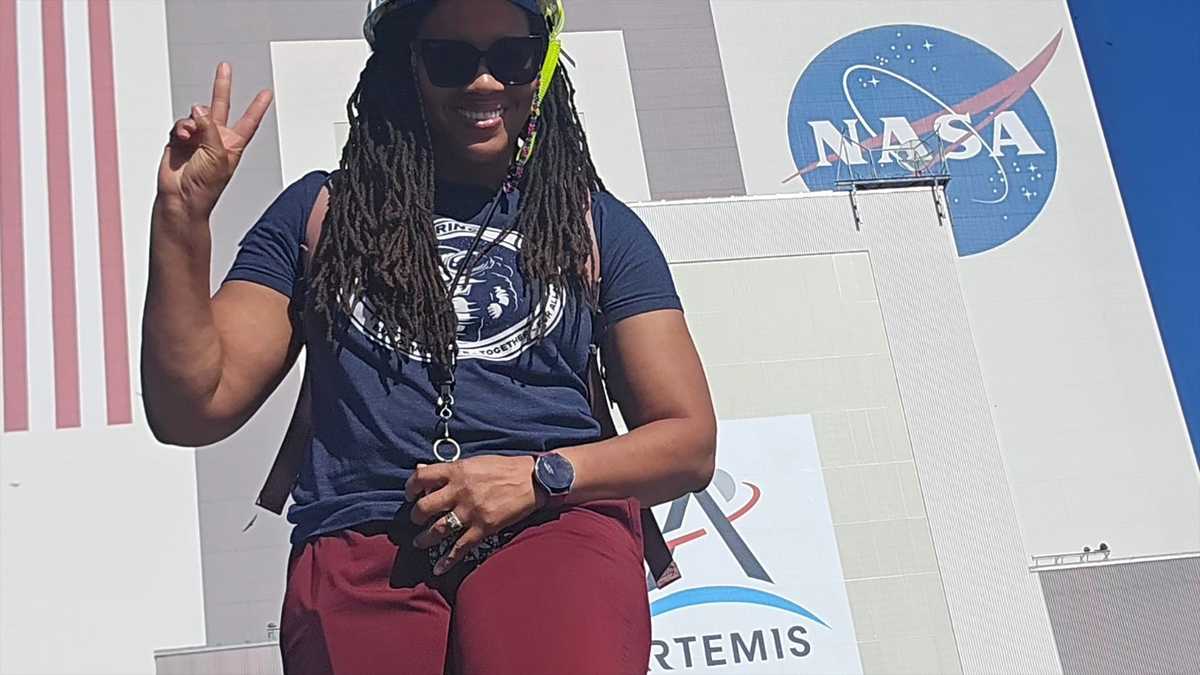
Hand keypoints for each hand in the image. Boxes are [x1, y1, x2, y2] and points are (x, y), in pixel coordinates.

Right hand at [156, 62, 272, 225]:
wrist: (182, 198)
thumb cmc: (205, 185)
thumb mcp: (217, 155)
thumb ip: (210, 128)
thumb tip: (198, 109)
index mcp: (233, 144)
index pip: (249, 121)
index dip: (257, 107)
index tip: (267, 93)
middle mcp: (216, 138)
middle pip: (221, 106)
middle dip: (221, 86)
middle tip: (224, 67)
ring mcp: (197, 138)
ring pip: (196, 115)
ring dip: (193, 122)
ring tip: (191, 135)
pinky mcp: (179, 140)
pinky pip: (181, 124)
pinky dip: (181, 127)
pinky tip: (183, 135)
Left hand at [405, 455, 543, 574]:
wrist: (533, 480)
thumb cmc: (503, 468)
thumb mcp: (474, 462)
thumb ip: (447, 469)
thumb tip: (420, 470)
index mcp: (457, 471)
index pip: (421, 478)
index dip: (410, 488)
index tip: (410, 495)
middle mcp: (460, 491)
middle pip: (424, 508)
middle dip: (416, 517)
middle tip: (417, 520)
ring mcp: (471, 511)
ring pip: (438, 530)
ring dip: (425, 539)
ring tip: (420, 542)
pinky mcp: (484, 527)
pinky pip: (460, 547)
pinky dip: (447, 560)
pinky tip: (438, 568)